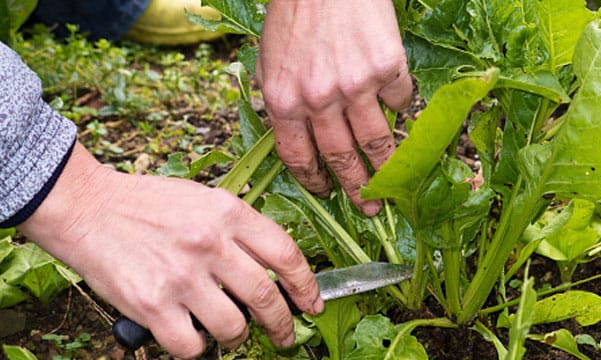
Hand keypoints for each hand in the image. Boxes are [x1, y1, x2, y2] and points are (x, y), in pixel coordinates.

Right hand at [18, 143, 322, 357]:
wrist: (87, 207)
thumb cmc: (147, 203)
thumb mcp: (203, 198)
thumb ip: (237, 229)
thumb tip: (270, 268)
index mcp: (227, 212)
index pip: (286, 254)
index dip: (307, 285)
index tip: (312, 303)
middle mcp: (210, 243)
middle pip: (266, 297)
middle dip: (283, 324)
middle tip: (286, 336)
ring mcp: (181, 276)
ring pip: (233, 327)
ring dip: (238, 337)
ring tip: (230, 333)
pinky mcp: (152, 305)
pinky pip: (191, 345)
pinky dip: (196, 347)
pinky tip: (191, 335)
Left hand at [256, 0, 412, 215]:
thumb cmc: (293, 15)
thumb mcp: (270, 62)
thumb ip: (283, 103)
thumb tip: (301, 139)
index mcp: (284, 101)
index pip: (298, 157)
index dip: (314, 181)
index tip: (325, 192)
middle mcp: (319, 100)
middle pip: (340, 157)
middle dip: (355, 188)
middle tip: (369, 208)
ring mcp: (355, 85)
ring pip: (376, 141)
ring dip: (386, 166)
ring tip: (393, 183)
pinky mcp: (386, 68)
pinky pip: (399, 101)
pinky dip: (399, 108)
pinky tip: (395, 108)